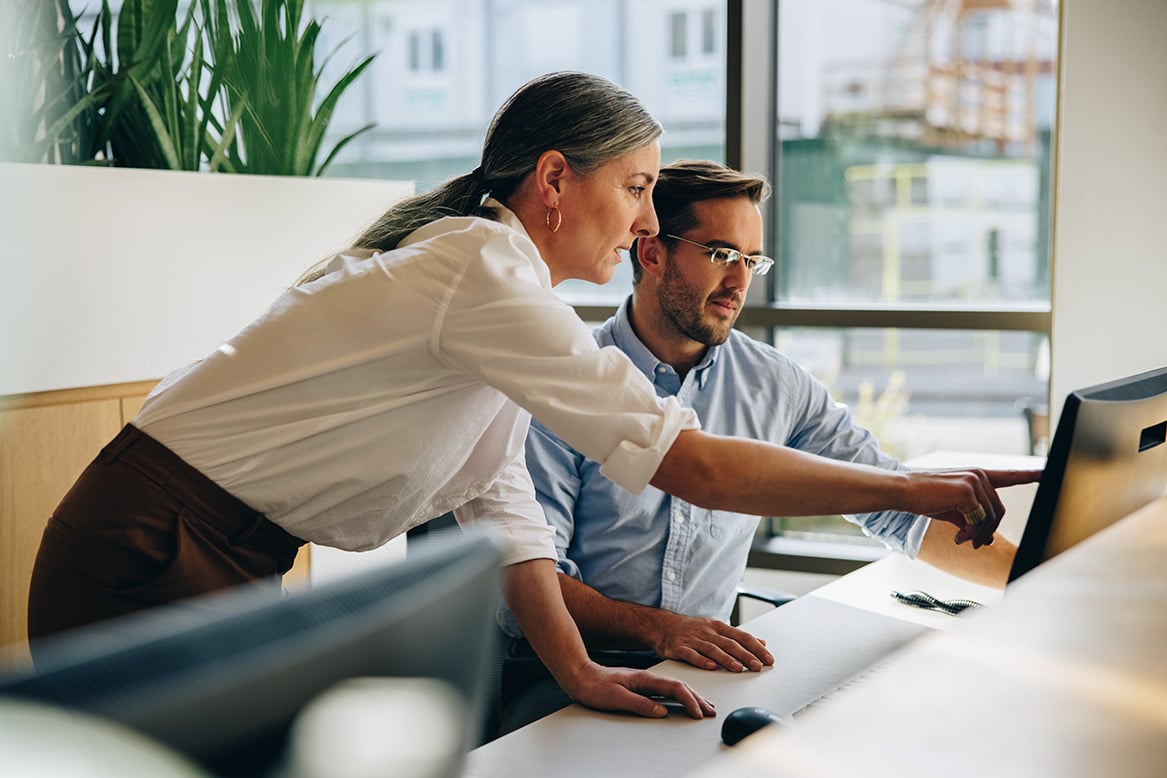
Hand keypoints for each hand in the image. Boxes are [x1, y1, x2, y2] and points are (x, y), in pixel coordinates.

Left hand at [559, 661, 716, 719]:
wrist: (580, 676)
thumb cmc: (594, 686)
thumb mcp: (616, 698)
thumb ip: (640, 704)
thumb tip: (662, 711)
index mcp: (645, 679)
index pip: (675, 688)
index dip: (689, 701)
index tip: (699, 713)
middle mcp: (647, 679)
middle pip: (680, 687)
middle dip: (698, 699)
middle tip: (711, 711)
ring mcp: (645, 682)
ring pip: (675, 688)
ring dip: (692, 697)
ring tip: (704, 706)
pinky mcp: (641, 687)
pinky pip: (666, 691)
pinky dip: (680, 697)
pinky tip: (682, 701)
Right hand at [650, 612, 773, 672]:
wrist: (662, 625)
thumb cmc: (692, 629)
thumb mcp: (716, 628)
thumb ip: (738, 637)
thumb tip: (762, 642)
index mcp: (718, 626)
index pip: (742, 636)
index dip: (756, 648)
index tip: (768, 659)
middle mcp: (707, 632)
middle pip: (729, 644)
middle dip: (745, 655)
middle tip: (758, 666)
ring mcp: (693, 639)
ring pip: (713, 649)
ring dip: (727, 659)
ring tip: (739, 668)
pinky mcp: (679, 648)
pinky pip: (691, 655)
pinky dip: (702, 660)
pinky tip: (711, 667)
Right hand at [908, 468, 1041, 548]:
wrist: (904, 491)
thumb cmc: (925, 499)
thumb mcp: (953, 510)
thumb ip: (973, 521)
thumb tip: (986, 541)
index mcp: (977, 476)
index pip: (1010, 475)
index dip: (1031, 475)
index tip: (1048, 472)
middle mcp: (979, 475)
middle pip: (999, 510)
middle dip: (987, 531)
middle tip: (974, 544)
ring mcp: (974, 481)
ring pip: (990, 518)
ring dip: (977, 535)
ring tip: (961, 539)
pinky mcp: (967, 491)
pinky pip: (979, 521)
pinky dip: (969, 534)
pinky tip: (957, 537)